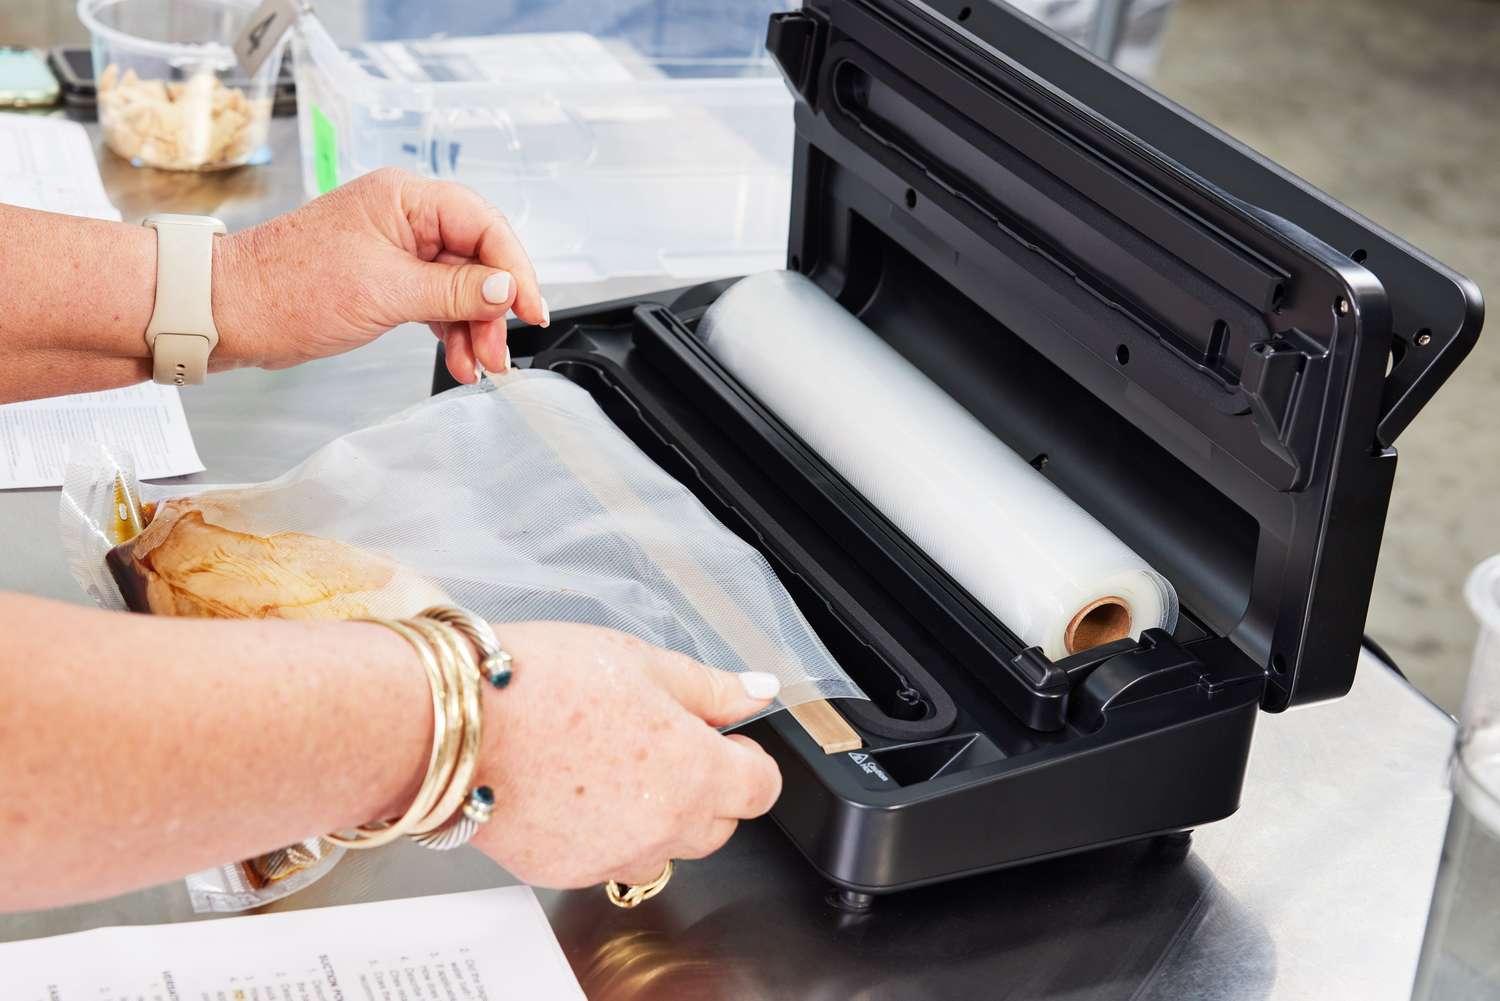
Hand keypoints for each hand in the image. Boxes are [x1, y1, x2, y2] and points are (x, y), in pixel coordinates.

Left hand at [211, 167, 545, 382]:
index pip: (484, 225)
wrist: (230, 313)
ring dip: (474, 328)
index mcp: (405, 199)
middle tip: (501, 350)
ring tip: (480, 365)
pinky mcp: (387, 278)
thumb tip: (505, 290)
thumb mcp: (385, 292)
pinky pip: (436, 302)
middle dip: (493, 309)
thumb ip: (453, 291)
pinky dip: (450, 332)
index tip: (530, 310)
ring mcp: (397, 249)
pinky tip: (459, 360)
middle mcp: (405, 217)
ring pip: (459, 286)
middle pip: (477, 259)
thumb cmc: (288, 289)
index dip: (515, 268)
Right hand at [471, 622, 783, 887]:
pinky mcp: (565, 872)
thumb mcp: (640, 661)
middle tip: (658, 739)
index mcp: (695, 772)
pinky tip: (568, 786)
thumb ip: (710, 687)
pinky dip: (601, 831)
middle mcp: (662, 828)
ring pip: (663, 850)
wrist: (450, 725)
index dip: (747, 758)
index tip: (722, 737)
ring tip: (608, 764)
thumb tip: (758, 690)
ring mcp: (613, 857)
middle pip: (718, 825)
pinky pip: (606, 859)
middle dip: (703, 786)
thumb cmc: (538, 683)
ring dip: (655, 816)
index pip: (762, 788)